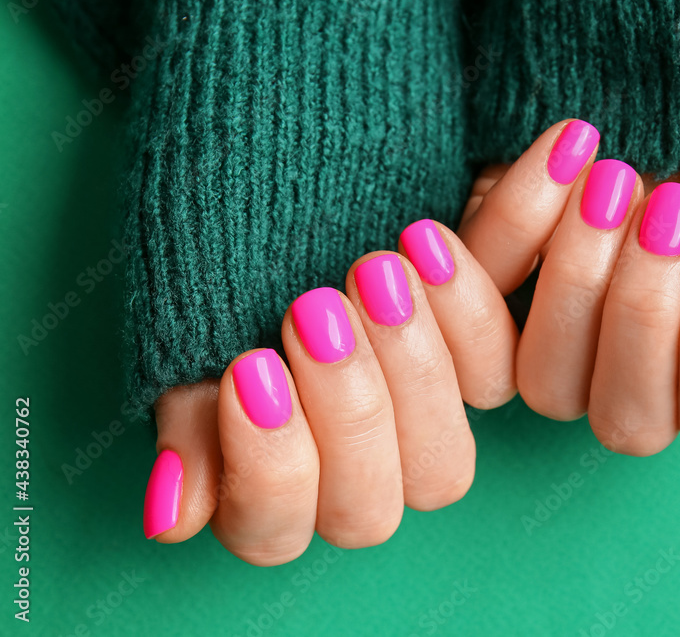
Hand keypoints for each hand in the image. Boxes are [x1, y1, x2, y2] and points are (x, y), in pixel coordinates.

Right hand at [145, 224, 518, 563]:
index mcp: (265, 472)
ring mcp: (416, 428)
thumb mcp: (196, 317)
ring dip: (411, 373)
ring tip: (376, 272)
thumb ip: (188, 414)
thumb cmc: (233, 243)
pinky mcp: (473, 369)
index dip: (268, 467)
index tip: (250, 367)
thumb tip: (175, 518)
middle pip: (366, 514)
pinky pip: (495, 377)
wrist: (296, 159)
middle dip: (347, 412)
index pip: (272, 530)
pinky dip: (465, 315)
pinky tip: (424, 245)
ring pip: (442, 471)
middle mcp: (349, 469)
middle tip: (317, 309)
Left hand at [458, 120, 679, 457]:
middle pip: (627, 421)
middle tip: (670, 204)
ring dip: (578, 285)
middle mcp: (636, 366)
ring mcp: (562, 332)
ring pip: (546, 386)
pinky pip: (481, 301)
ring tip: (615, 182)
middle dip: (645, 314)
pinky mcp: (496, 279)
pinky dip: (518, 224)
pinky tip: (569, 151)